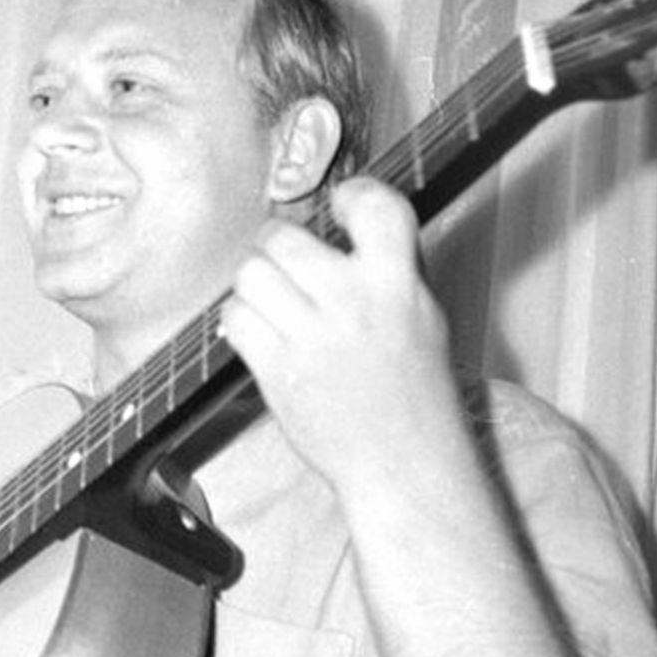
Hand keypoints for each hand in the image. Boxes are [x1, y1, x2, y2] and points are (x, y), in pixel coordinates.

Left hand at [221, 177, 463, 496]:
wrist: (402, 461)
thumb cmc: (412, 388)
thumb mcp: (422, 314)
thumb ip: (390, 264)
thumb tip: (349, 217)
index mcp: (398, 283)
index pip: (374, 206)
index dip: (351, 196)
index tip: (341, 206)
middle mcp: (352, 302)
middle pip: (283, 237)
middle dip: (278, 246)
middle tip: (287, 263)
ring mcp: (310, 335)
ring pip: (250, 272)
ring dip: (255, 281)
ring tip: (274, 299)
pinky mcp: (276, 368)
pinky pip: (234, 316)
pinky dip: (240, 319)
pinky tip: (262, 331)